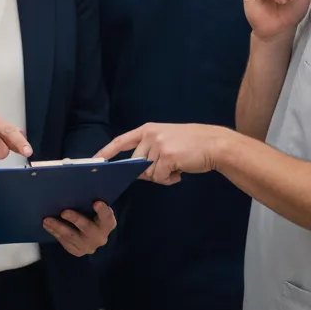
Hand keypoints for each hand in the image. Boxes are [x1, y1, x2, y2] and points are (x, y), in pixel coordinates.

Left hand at [43, 201, 116, 256]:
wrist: (91, 234)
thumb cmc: (91, 215)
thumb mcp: (94, 209)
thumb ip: (89, 201)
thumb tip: (73, 185)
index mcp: (108, 223)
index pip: (107, 216)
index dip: (102, 210)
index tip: (96, 202)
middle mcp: (101, 237)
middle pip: (88, 228)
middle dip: (75, 219)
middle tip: (63, 212)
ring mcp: (89, 246)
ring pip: (72, 237)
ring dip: (58, 227)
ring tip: (47, 220)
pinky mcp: (78, 251)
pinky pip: (65, 242)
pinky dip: (55, 233)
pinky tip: (47, 226)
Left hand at [96, 123, 226, 185]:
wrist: (215, 144)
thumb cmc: (191, 145)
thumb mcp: (166, 141)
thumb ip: (149, 152)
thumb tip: (135, 172)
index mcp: (148, 129)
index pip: (121, 141)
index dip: (107, 151)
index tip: (95, 160)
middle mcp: (150, 135)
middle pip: (136, 164)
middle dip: (150, 172)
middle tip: (169, 166)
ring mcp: (158, 145)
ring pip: (148, 173)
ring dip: (162, 176)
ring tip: (177, 166)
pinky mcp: (167, 157)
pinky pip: (160, 177)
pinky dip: (170, 179)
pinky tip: (181, 171)